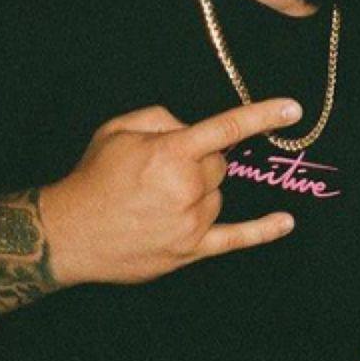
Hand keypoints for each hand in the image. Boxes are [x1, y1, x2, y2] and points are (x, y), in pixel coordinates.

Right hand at [38, 98, 300, 285]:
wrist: (66, 234)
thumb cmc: (93, 177)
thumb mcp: (119, 129)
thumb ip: (162, 118)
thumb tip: (193, 127)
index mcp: (172, 154)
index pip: (228, 129)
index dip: (263, 116)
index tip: (293, 109)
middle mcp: (186, 188)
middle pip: (220, 165)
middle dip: (200, 162)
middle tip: (163, 171)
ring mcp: (190, 222)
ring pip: (218, 195)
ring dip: (199, 192)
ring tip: (157, 200)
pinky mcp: (188, 250)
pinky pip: (235, 239)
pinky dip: (262, 231)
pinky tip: (285, 223)